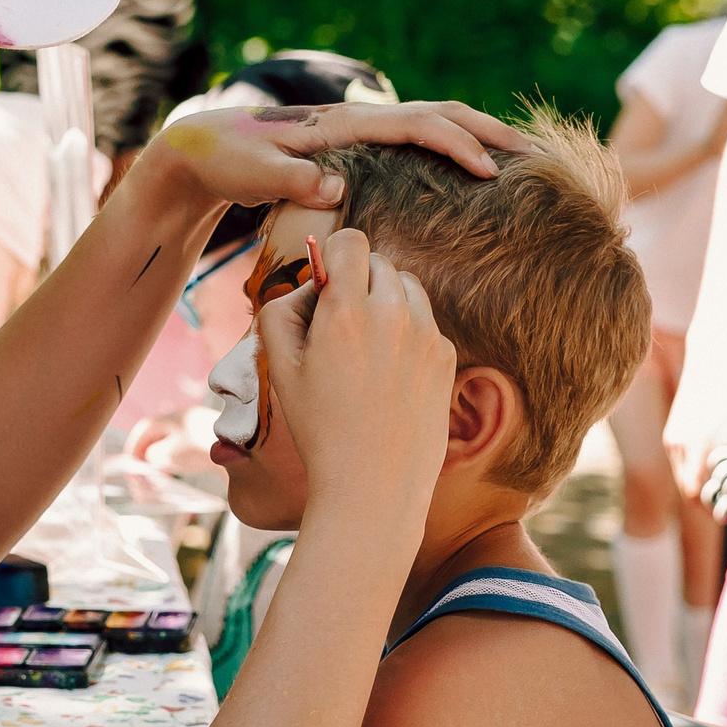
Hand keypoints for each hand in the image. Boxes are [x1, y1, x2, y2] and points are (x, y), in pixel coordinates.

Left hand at [139, 101, 534, 215]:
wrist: (205, 147)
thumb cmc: (226, 160)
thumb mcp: (249, 173)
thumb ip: (288, 178)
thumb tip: (333, 186)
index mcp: (344, 123)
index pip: (418, 125)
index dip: (458, 145)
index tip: (493, 174)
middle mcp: (361, 119)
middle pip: (441, 113)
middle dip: (490, 132)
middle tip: (538, 161)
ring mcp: (363, 131)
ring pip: (435, 122)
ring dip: (479, 138)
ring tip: (522, 166)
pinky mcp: (361, 147)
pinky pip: (420, 141)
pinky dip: (455, 149)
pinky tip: (474, 176)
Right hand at [260, 226, 454, 516]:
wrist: (373, 486)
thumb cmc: (319, 429)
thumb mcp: (279, 367)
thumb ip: (282, 309)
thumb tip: (312, 285)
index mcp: (347, 310)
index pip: (350, 241)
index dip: (333, 255)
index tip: (325, 281)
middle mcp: (393, 314)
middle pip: (379, 262)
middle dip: (358, 281)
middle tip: (340, 322)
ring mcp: (427, 334)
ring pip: (407, 287)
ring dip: (386, 301)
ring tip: (366, 347)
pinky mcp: (446, 356)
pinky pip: (425, 322)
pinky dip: (407, 333)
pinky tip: (389, 374)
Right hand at [666, 395, 726, 503]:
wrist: (716, 355)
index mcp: (699, 444)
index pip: (694, 492)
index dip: (710, 508)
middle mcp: (679, 443)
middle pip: (687, 487)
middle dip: (707, 498)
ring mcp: (673, 436)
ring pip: (682, 474)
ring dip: (700, 481)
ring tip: (724, 480)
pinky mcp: (673, 429)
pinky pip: (681, 459)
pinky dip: (695, 466)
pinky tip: (716, 459)